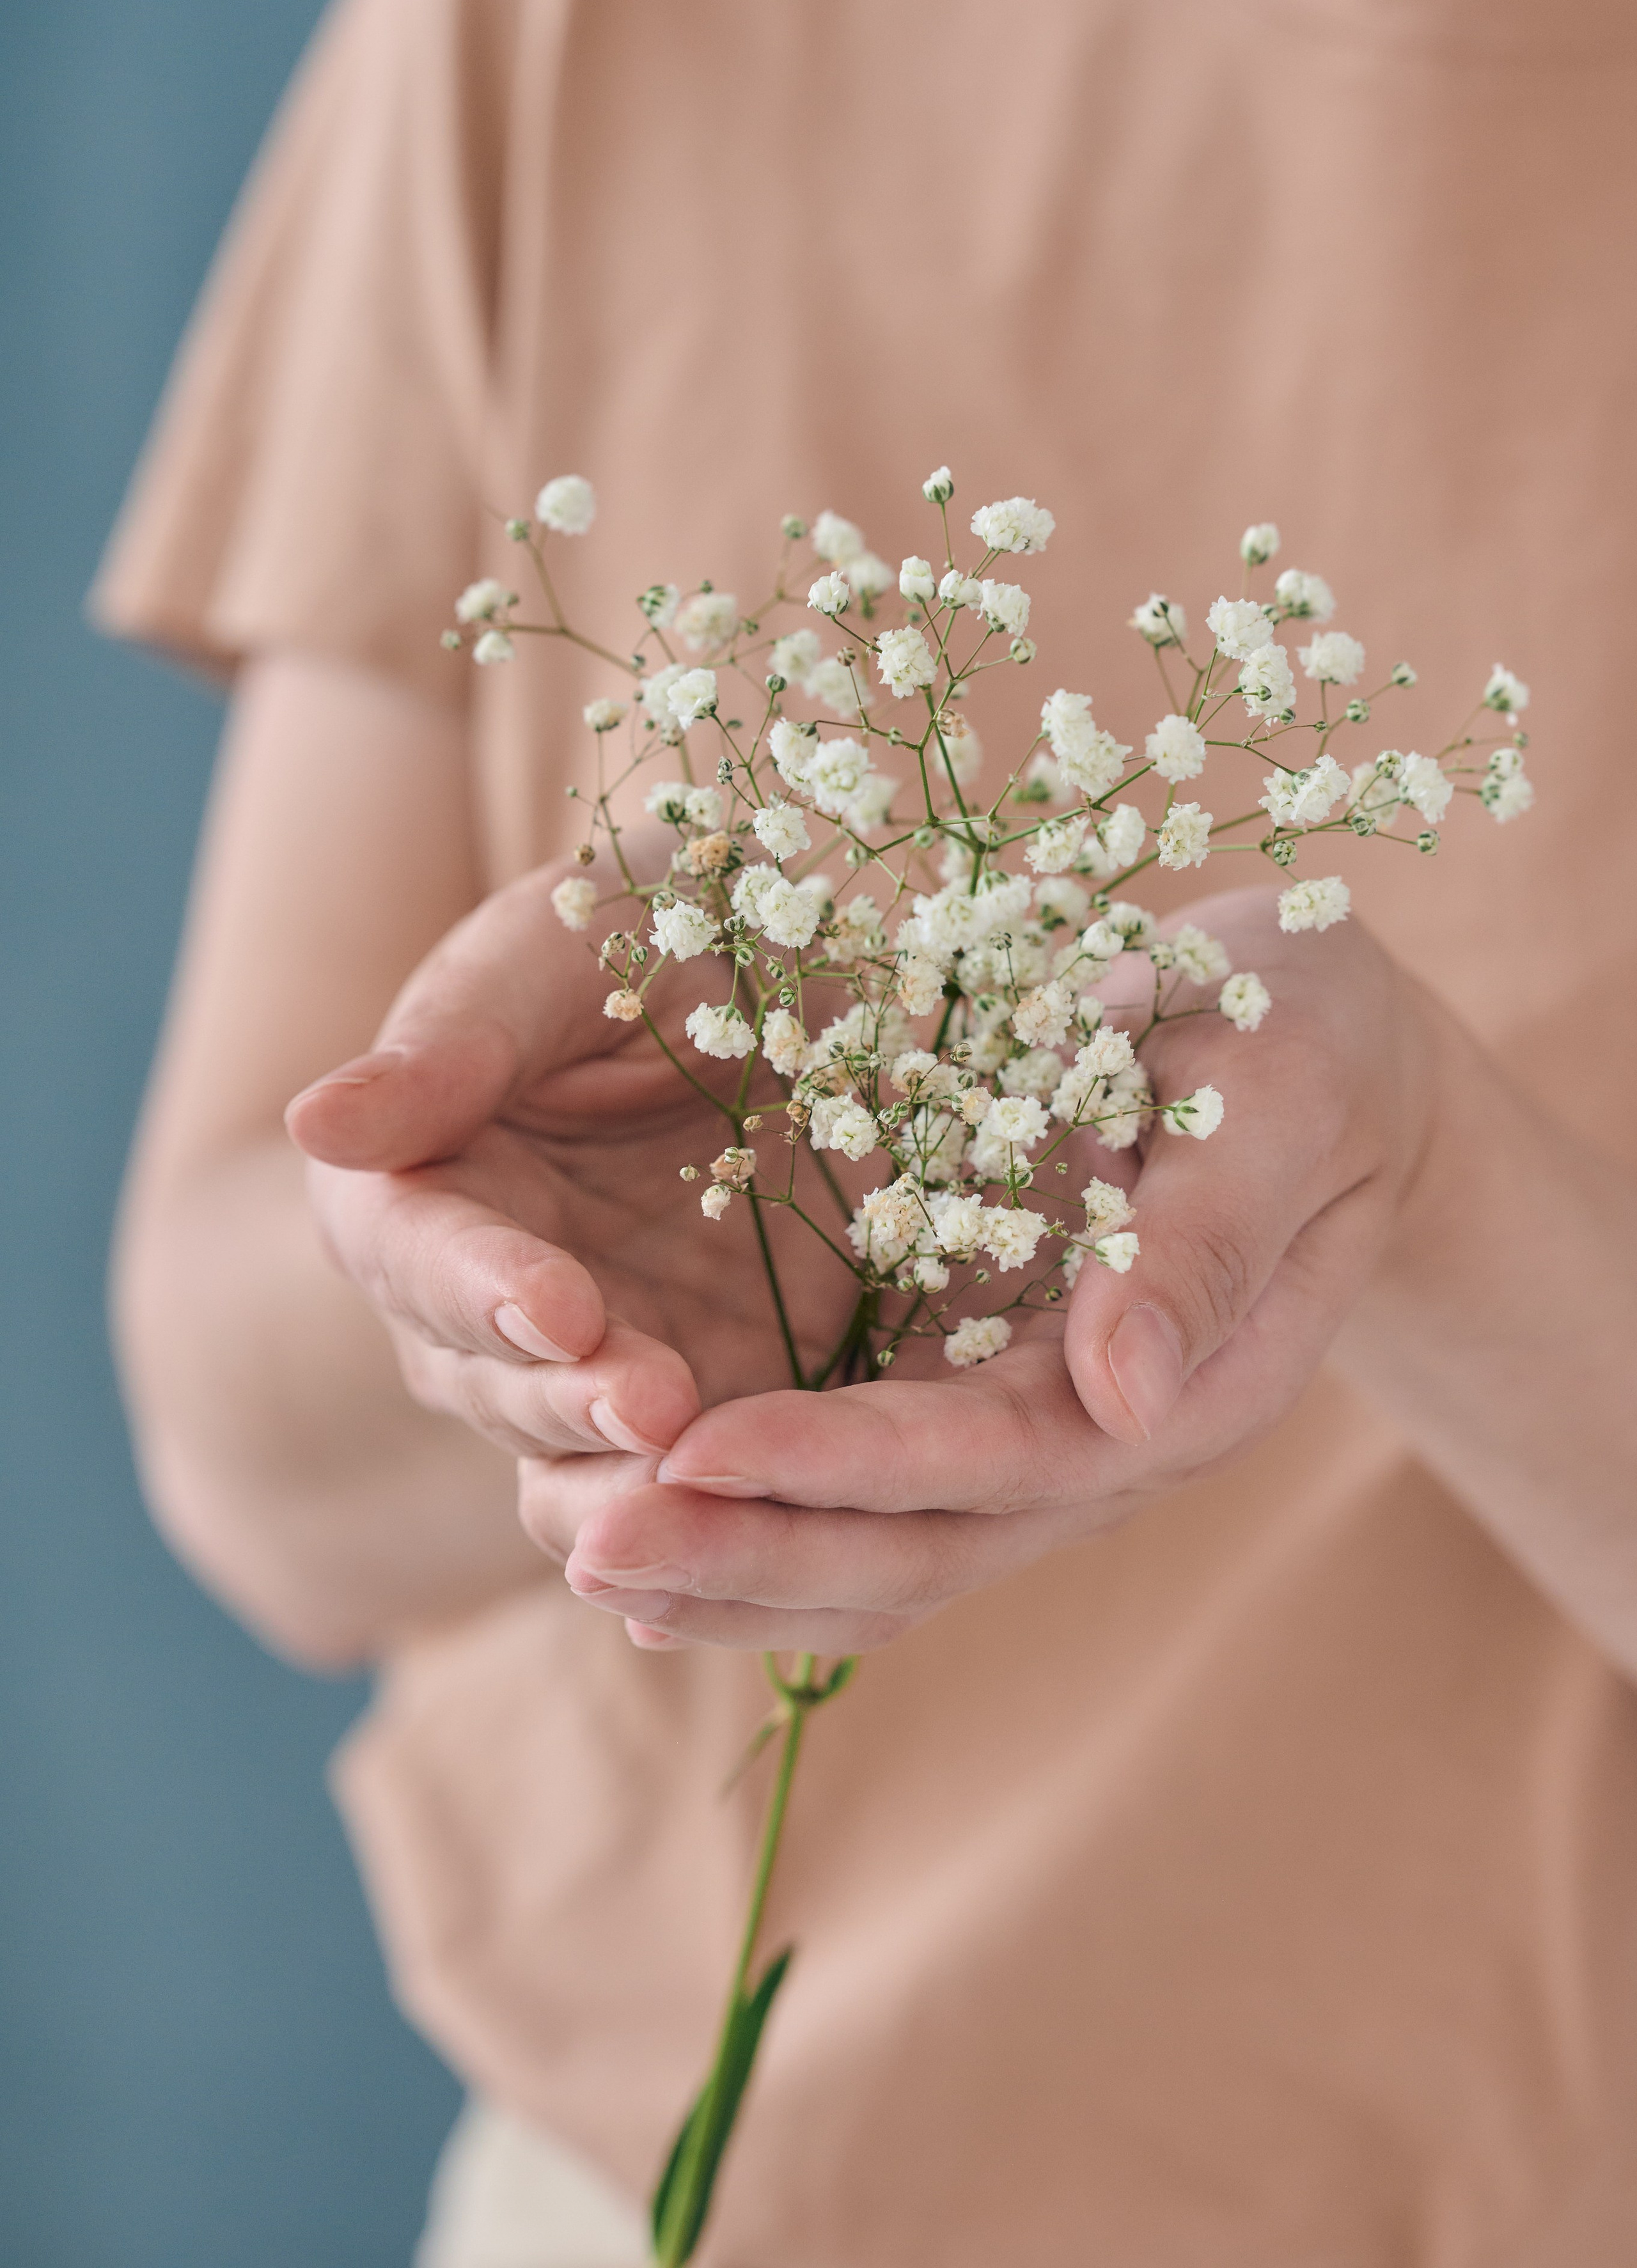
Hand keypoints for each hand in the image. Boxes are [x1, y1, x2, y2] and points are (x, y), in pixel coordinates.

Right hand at [286, 854, 860, 1554]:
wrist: (787, 966)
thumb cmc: (637, 929)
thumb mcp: (552, 953)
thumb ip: (450, 1042)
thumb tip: (315, 1122)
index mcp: (412, 1184)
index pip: (421, 1254)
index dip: (482, 1287)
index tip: (555, 1306)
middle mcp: (483, 1297)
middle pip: (492, 1377)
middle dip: (564, 1397)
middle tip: (649, 1403)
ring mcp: (592, 1356)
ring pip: (575, 1451)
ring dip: (631, 1468)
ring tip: (700, 1457)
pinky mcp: (702, 1390)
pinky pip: (687, 1480)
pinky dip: (711, 1506)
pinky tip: (758, 1514)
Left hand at [563, 888, 1457, 1652]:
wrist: (1322, 1061)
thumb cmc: (1306, 1045)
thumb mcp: (1280, 1098)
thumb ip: (1205, 1237)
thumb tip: (1125, 1389)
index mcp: (1189, 1385)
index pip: (996, 1458)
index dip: (844, 1464)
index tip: (695, 1450)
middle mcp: (1109, 1446)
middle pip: (920, 1548)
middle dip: (751, 1551)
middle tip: (588, 1540)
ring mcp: (1045, 1439)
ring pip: (882, 1557)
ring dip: (734, 1565)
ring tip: (580, 1545)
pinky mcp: (988, 1402)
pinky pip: (870, 1505)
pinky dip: (761, 1527)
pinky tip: (647, 1526)